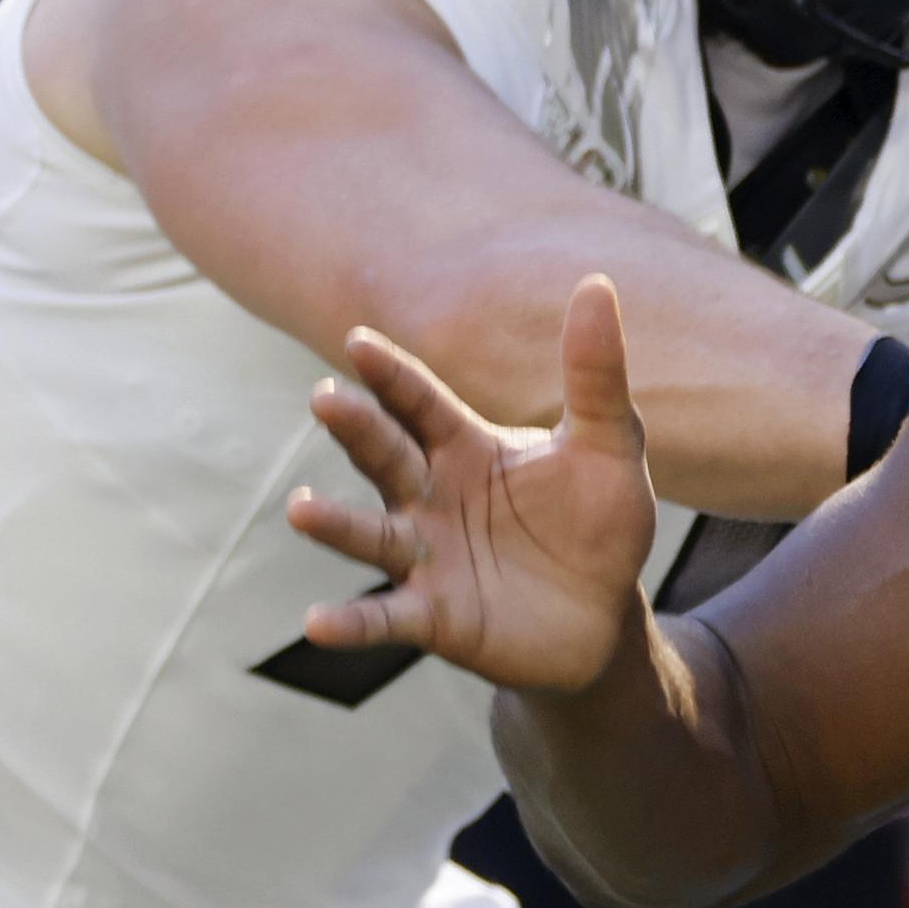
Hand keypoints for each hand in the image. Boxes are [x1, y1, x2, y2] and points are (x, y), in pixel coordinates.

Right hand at [284, 275, 658, 692]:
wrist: (605, 615)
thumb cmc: (598, 522)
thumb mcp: (608, 445)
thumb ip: (596, 375)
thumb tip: (597, 283)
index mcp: (465, 447)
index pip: (420, 403)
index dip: (392, 375)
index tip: (359, 342)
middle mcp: (431, 497)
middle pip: (386, 456)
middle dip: (357, 429)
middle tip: (326, 398)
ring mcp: (426, 557)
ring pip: (371, 535)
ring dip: (334, 524)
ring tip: (299, 511)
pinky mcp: (434, 617)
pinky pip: (385, 618)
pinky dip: (352, 623)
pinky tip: (315, 624)